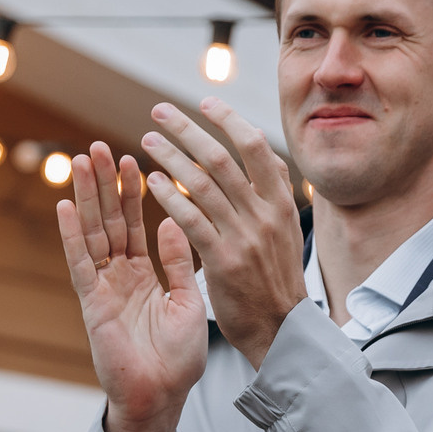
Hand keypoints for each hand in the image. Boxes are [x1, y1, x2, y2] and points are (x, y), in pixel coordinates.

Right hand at [56, 142, 208, 431]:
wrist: (162, 398)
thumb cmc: (177, 359)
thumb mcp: (188, 303)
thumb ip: (178, 263)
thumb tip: (172, 220)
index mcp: (145, 276)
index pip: (136, 225)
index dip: (134, 193)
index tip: (133, 158)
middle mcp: (120, 277)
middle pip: (109, 222)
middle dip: (104, 184)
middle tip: (97, 146)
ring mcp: (103, 288)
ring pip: (93, 234)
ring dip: (86, 198)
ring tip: (81, 161)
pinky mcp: (92, 304)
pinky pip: (81, 263)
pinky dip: (72, 235)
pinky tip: (64, 205)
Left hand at [138, 99, 306, 368]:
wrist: (281, 329)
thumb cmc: (277, 279)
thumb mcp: (285, 229)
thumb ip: (269, 190)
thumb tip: (256, 143)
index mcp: (281, 202)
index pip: (256, 146)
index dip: (229, 120)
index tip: (205, 102)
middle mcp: (265, 214)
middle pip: (223, 157)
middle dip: (188, 129)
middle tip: (159, 111)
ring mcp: (245, 236)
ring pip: (203, 183)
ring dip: (171, 156)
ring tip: (147, 140)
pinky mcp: (223, 260)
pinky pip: (191, 219)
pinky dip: (170, 196)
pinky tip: (150, 182)